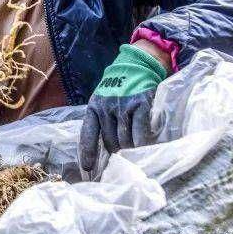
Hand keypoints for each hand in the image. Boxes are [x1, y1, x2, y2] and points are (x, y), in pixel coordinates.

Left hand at [79, 44, 167, 171]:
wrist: (138, 64)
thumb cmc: (121, 87)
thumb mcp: (105, 99)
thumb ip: (103, 120)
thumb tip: (106, 149)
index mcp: (94, 107)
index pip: (88, 134)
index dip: (87, 153)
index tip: (88, 169)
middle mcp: (106, 107)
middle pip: (110, 142)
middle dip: (117, 152)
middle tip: (125, 158)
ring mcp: (123, 106)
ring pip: (125, 140)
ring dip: (131, 150)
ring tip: (136, 154)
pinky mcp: (140, 105)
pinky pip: (140, 133)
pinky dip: (142, 144)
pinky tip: (144, 149)